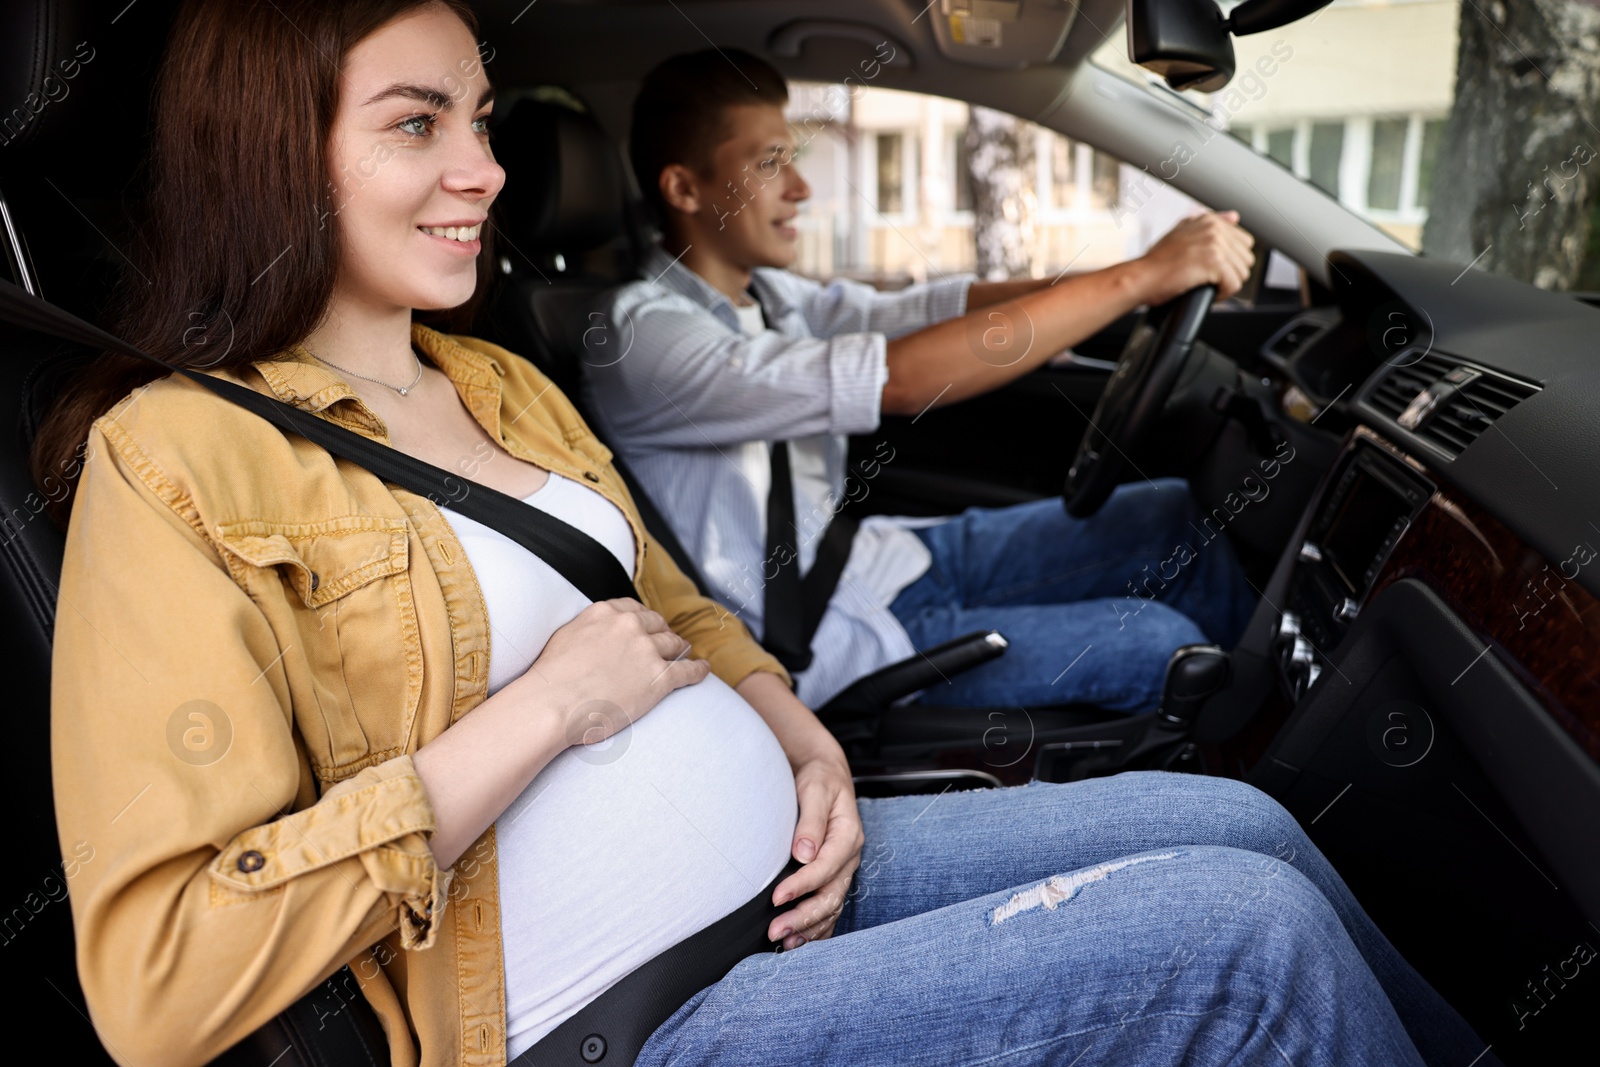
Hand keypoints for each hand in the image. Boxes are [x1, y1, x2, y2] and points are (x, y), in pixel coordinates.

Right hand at [511, 598, 709, 745]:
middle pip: (657, 625)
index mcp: (606, 612)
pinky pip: (687, 670)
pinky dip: (698, 669)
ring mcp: (646, 651)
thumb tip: (595, 631)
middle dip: (662, 633)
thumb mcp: (566, 636)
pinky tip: (704, 669)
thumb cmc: (551, 678)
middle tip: (664, 643)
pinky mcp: (659, 678)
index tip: (648, 626)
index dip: (644, 620)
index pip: (635, 609)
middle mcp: (629, 626)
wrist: (553, 703)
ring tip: (683, 654)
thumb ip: (588, 627)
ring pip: (673, 644)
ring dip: (678, 649)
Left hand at [767, 752, 863, 949]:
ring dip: (810, 928)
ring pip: (832, 906)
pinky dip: (818, 927)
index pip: (825, 867)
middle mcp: (849, 857)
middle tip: (775, 930)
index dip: (802, 885)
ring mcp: (844, 869)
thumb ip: (810, 821)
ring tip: (785, 942)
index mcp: (848, 835)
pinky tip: (800, 940)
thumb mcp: (814, 790)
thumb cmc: (819, 781)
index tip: (777, 897)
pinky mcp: (835, 876)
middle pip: (831, 895)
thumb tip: (803, 852)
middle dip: (804, 916)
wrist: (826, 776)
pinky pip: (831, 907)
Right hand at [1133, 210, 1255, 303]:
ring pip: (1242, 273)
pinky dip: (1222, 294)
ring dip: (1226, 284)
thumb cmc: (1156, 262)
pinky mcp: (1214, 262)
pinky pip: (1234, 284)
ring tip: (1206, 286)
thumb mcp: (1181, 233)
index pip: (1244, 242)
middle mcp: (1213, 228)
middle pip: (1246, 258)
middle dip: (1231, 273)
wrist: (1140, 278)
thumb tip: (1234, 217)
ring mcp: (1214, 244)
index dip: (1231, 261)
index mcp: (1209, 220)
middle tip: (1209, 280)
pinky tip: (1207, 293)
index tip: (1213, 269)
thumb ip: (1208, 223)